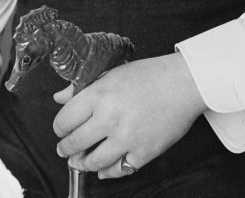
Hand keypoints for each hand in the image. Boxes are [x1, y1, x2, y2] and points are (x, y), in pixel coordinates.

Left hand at [53, 53, 205, 178]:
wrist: (185, 83)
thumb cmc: (151, 74)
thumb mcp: (113, 72)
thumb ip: (84, 86)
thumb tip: (59, 97)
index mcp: (100, 93)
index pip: (64, 120)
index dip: (59, 128)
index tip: (61, 130)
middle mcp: (110, 117)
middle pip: (74, 144)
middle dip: (66, 148)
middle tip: (65, 149)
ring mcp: (126, 138)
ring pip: (92, 162)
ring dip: (82, 163)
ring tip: (80, 161)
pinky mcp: (142, 153)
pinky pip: (117, 170)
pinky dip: (108, 171)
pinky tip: (104, 169)